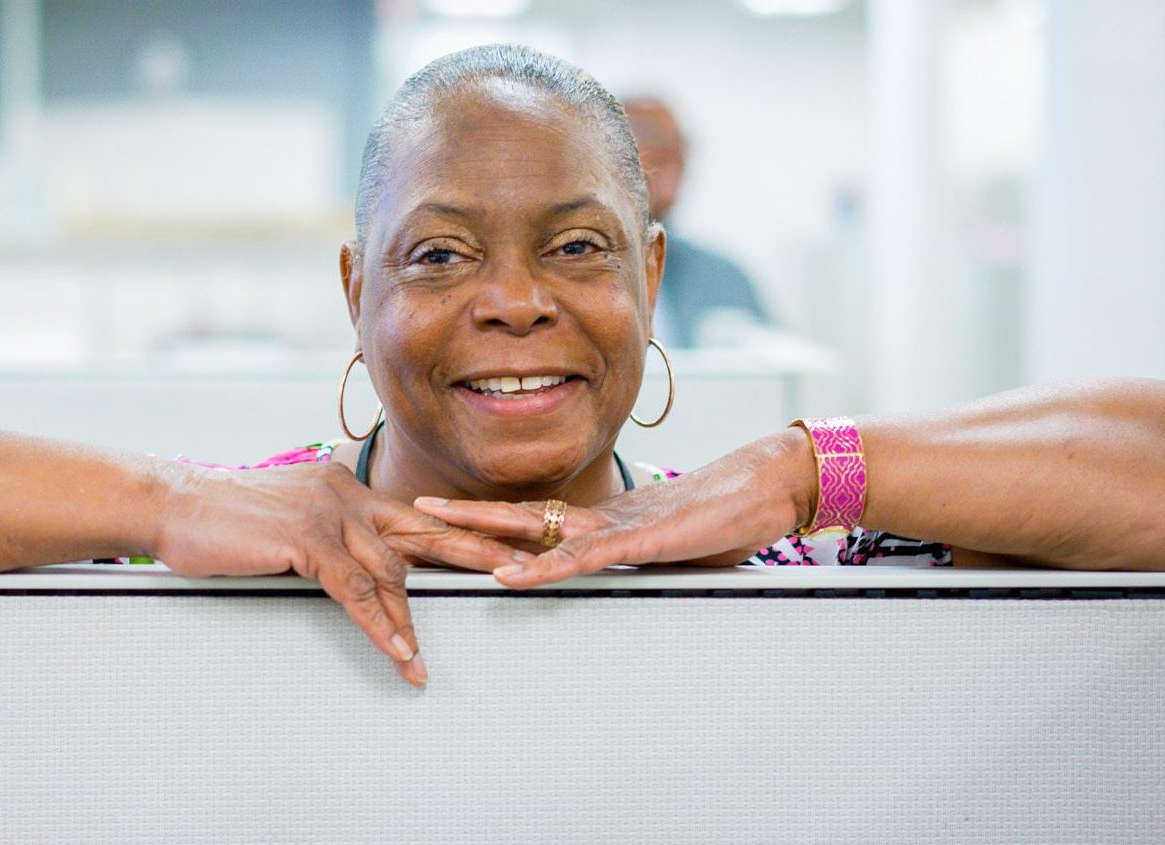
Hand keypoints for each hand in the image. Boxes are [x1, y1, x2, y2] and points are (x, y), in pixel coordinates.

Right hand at [149, 460, 531, 685]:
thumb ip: (325, 535)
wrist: (174, 503)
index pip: (416, 515)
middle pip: (426, 530)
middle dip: (479, 551)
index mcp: (347, 489)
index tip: (503, 541)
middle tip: (525, 566)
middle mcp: (347, 496)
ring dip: (418, 617)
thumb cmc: (226, 519)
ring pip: (392, 570)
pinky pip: (354, 591)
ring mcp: (329, 515)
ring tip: (442, 647)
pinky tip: (399, 653)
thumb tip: (349, 565)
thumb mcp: (287, 520)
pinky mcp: (306, 539)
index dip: (461, 532)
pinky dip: (380, 626)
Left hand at [414, 430, 812, 587]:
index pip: (521, 525)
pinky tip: (509, 574)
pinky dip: (543, 567)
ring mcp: (612, 526)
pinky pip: (581, 558)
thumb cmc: (722, 521)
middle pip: (506, 517)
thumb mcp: (664, 552)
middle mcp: (594, 519)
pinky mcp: (639, 541)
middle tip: (397, 518)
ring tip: (427, 529)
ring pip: (530, 528)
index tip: (429, 532)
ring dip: (475, 529)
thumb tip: (614, 580)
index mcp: (596, 524)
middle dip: (450, 518)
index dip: (473, 527)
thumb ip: (631, 564)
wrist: (767, 487)